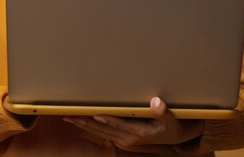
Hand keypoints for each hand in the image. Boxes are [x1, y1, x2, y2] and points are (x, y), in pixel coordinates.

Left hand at [63, 97, 203, 152]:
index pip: (118, 124)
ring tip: (70, 118)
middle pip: (103, 129)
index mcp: (138, 133)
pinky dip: (91, 128)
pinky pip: (103, 135)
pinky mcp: (121, 140)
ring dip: (85, 126)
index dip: (106, 119)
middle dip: (87, 122)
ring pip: (100, 133)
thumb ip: (162, 111)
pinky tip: (82, 122)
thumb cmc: (170, 125)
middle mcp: (128, 139)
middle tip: (71, 115)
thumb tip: (156, 102)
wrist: (173, 137)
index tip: (94, 113)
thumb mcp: (170, 117)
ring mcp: (124, 141)